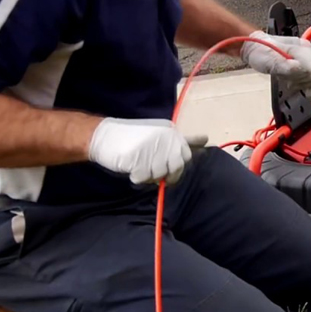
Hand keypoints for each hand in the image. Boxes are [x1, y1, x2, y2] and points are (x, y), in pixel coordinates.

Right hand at [87, 118, 207, 184]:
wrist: (104, 136)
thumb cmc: (131, 138)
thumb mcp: (158, 135)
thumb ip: (179, 142)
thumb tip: (206, 140)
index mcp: (170, 133)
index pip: (187, 153)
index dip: (181, 162)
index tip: (177, 156)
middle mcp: (165, 139)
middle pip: (177, 168)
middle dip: (168, 175)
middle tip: (153, 171)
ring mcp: (153, 149)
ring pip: (160, 175)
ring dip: (150, 176)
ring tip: (138, 165)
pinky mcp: (141, 159)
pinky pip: (145, 178)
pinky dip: (138, 178)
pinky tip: (131, 168)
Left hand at [241, 31, 310, 92]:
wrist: (257, 48)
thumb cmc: (260, 53)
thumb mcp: (268, 61)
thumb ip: (284, 66)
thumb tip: (298, 68)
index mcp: (300, 47)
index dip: (302, 80)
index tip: (290, 84)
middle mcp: (307, 49)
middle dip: (305, 83)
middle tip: (290, 84)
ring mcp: (309, 54)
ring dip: (305, 83)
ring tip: (291, 82)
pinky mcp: (308, 59)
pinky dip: (307, 82)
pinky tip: (295, 81)